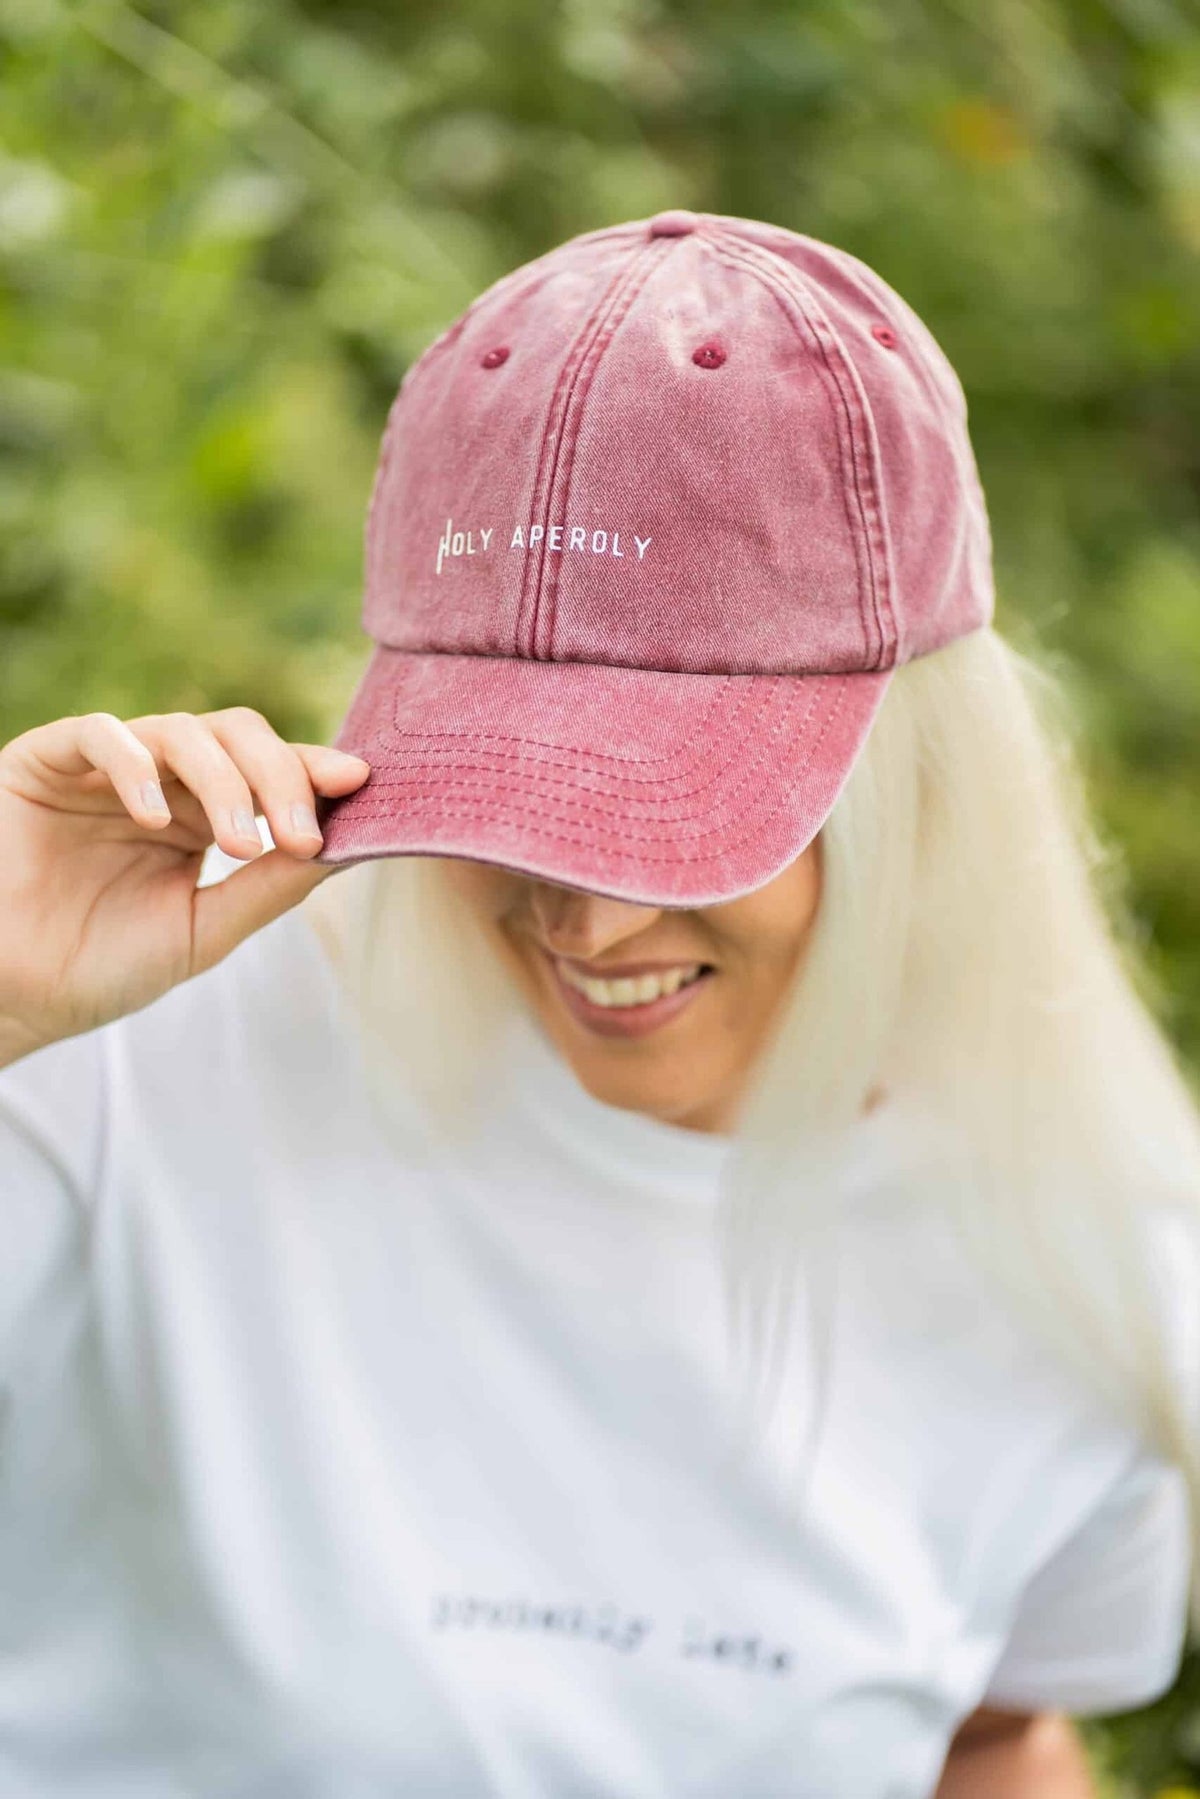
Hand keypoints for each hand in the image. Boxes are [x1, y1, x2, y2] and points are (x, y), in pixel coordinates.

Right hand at [0, 707, 369, 1065]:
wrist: (13, 997)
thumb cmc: (101, 967)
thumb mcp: (204, 929)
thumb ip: (268, 886)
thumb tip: (346, 844)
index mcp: (202, 814)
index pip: (270, 771)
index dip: (314, 770)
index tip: (361, 783)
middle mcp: (161, 781)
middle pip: (239, 736)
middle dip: (281, 777)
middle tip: (302, 833)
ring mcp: (105, 768)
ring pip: (181, 730)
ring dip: (224, 780)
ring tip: (239, 841)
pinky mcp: (45, 760)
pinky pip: (98, 733)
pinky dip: (135, 766)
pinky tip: (158, 820)